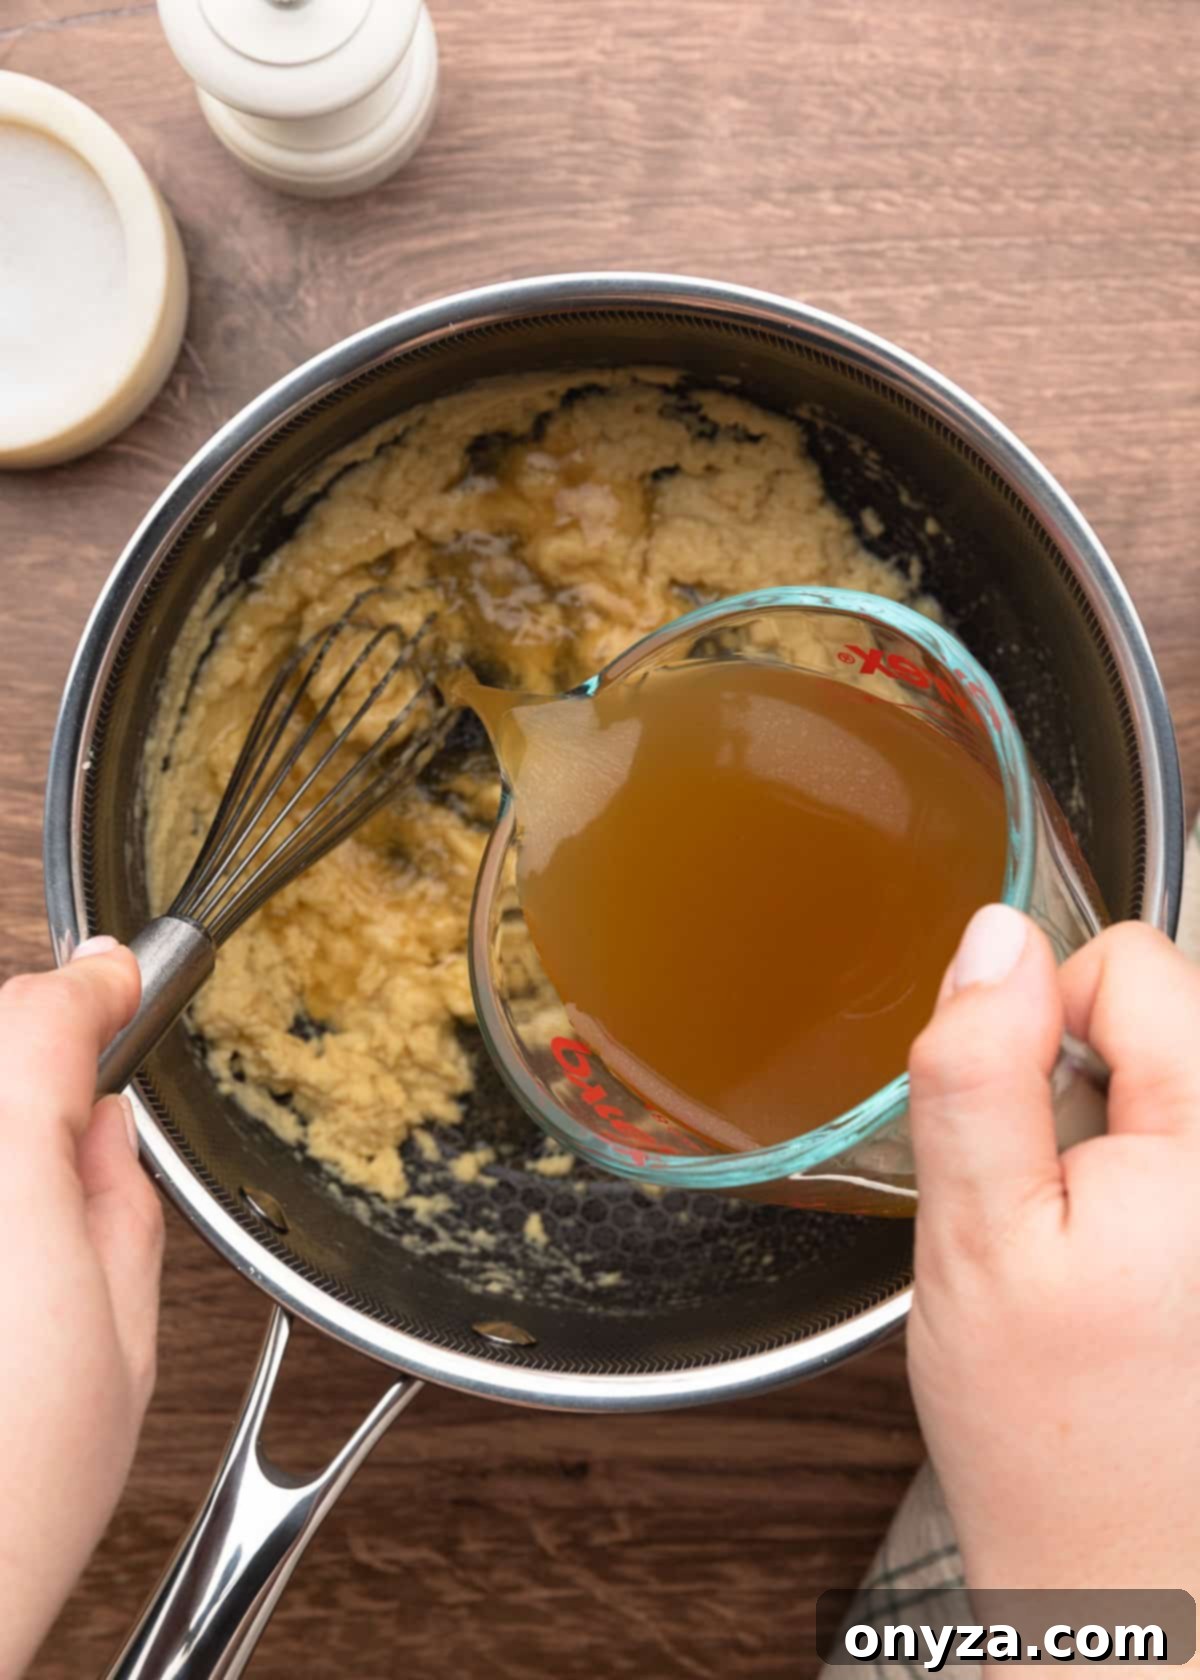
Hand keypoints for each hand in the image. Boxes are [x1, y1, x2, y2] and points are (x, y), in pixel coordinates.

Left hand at [0, 938, 162, 1676]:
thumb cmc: (1, 1505)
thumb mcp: (123, 1350)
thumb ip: (122, 1207)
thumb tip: (110, 1132)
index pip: (39, 1018)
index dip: (91, 987)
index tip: (119, 979)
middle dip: (35, 1058)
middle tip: (85, 1127)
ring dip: (6, 1122)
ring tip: (32, 1211)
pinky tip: (7, 1263)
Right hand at [907, 907, 1199, 1594]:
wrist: (1134, 1581)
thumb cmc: (1055, 1437)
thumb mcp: (974, 1239)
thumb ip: (979, 1073)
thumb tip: (996, 938)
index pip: (1134, 964)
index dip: (1045, 1026)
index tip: (1026, 1132)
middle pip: (1164, 1018)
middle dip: (1083, 1086)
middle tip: (1053, 1208)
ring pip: (1171, 1085)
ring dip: (1113, 1140)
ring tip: (1089, 1247)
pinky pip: (1179, 1150)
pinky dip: (1144, 1187)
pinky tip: (1127, 1270)